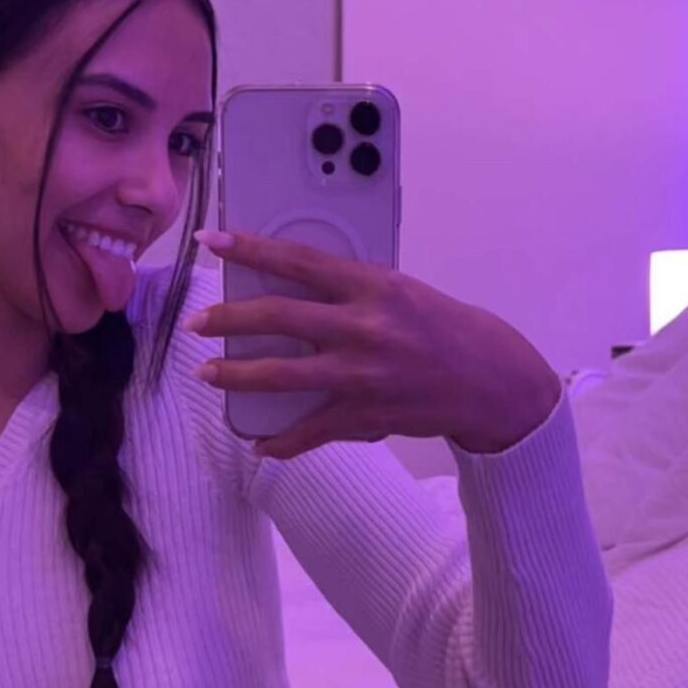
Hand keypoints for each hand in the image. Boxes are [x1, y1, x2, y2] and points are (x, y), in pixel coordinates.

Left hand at [185, 227, 562, 459]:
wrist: (491, 381)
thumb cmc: (442, 328)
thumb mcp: (400, 291)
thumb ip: (350, 289)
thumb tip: (292, 286)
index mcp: (373, 285)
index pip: (299, 260)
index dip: (250, 250)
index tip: (212, 243)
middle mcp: (365, 326)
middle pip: (278, 318)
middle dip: (227, 320)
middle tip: (195, 323)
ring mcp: (363, 374)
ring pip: (282, 376)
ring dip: (237, 377)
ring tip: (207, 374)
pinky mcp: (367, 415)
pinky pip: (311, 431)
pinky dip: (282, 441)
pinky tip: (260, 444)